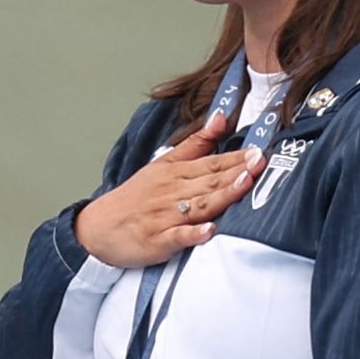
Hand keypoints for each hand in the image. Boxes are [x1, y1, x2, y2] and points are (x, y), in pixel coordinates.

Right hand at [74, 111, 265, 268]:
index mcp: (175, 173)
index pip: (212, 163)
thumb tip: (221, 118)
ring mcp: (165, 217)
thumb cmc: (135, 198)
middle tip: (261, 162)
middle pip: (210, 182)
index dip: (236, 158)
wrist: (98, 228)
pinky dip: (193, 234)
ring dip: (222, 196)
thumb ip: (195, 143)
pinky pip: (178, 237)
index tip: (259, 151)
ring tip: (244, 185)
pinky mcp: (158, 241)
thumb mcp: (162, 164)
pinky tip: (209, 231)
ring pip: (199, 205)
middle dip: (237, 172)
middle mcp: (172, 193)